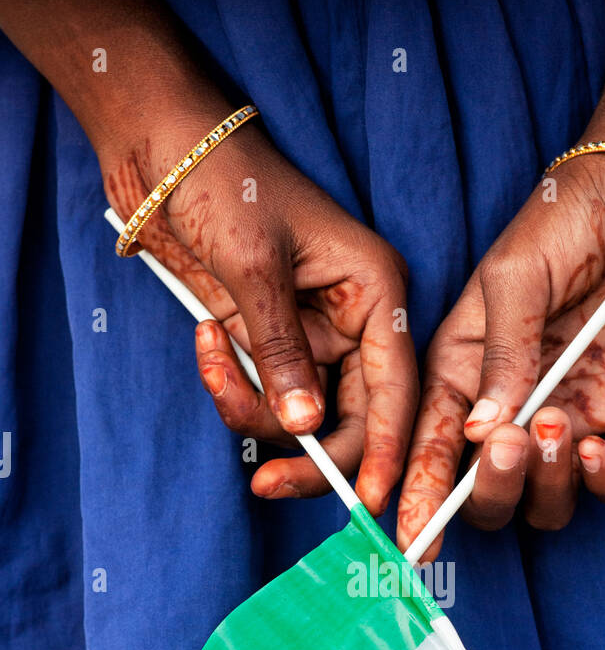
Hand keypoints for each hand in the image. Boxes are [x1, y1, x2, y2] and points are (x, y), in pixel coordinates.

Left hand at [102, 106, 416, 512]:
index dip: (386, 448)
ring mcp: (310, 338)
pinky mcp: (269, 347)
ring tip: (212, 360)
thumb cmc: (223, 181)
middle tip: (267, 484)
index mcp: (377, 292)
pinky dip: (231, 389)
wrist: (162, 149)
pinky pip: (261, 399)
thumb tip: (307, 426)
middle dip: (310, 454)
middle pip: (353, 420)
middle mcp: (354, 323)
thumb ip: (283, 351)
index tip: (370, 500)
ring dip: (252, 412)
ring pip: (302, 419)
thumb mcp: (255, 267)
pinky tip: (206, 343)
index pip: (396, 387)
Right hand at [396, 151, 604, 559]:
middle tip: (505, 442)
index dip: (420, 498)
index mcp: (463, 375)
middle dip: (489, 489)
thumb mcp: (514, 277)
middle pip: (487, 494)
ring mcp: (569, 421)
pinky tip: (594, 446)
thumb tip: (481, 432)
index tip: (413, 536)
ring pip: (545, 502)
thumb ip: (501, 353)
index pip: (433, 452)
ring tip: (555, 421)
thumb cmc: (566, 221)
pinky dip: (600, 482)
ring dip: (543, 482)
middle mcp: (511, 412)